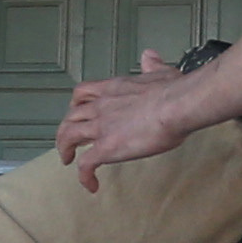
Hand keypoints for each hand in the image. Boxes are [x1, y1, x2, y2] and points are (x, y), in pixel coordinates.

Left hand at [56, 62, 207, 189]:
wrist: (176, 105)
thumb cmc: (173, 91)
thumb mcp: (161, 72)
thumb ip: (152, 66)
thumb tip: (150, 57)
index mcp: (113, 89)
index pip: (83, 93)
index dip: (76, 105)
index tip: (78, 112)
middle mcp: (101, 107)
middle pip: (70, 116)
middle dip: (66, 129)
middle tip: (68, 140)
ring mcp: (101, 128)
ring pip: (69, 137)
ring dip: (65, 149)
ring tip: (67, 160)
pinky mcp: (106, 148)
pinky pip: (86, 164)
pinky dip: (84, 176)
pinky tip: (90, 184)